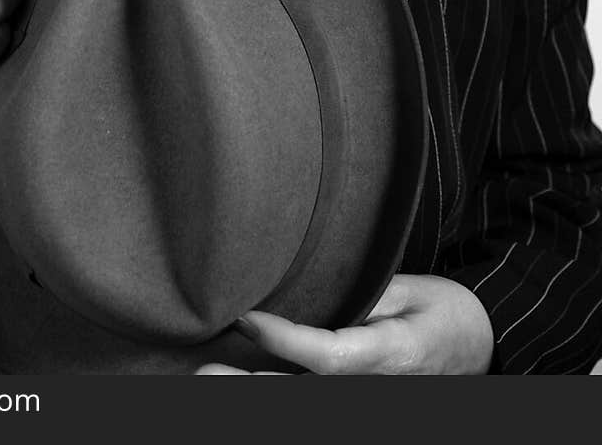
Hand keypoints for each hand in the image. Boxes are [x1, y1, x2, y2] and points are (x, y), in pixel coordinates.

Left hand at [196, 275, 494, 374]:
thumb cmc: (447, 312)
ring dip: (255, 395)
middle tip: (207, 371)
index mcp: (393, 357)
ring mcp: (368, 403)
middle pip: (308, 397)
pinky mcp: (360, 402)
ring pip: (307, 406)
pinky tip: (242, 383)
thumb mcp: (413, 290)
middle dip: (254, 389)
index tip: (248, 317)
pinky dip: (278, 391)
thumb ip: (365, 293)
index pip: (332, 357)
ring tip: (209, 379)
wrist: (484, 347)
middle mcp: (376, 391)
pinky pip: (315, 403)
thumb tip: (311, 283)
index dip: (288, 341)